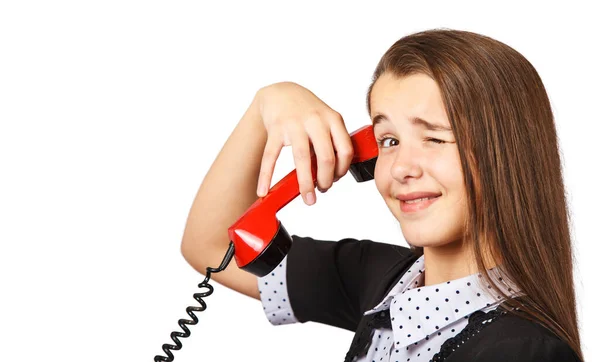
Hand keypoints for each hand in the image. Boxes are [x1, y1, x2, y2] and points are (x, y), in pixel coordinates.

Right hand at [255, 82, 353, 204]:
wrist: (281, 92)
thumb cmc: (308, 111)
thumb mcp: (327, 119)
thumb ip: (333, 142)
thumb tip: (333, 174)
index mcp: (333, 119)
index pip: (345, 150)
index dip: (342, 170)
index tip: (336, 179)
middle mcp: (316, 120)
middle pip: (326, 157)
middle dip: (326, 181)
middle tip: (322, 190)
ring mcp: (294, 123)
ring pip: (302, 158)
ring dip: (305, 183)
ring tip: (306, 197)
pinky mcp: (275, 128)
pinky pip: (270, 156)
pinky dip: (266, 175)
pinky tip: (263, 190)